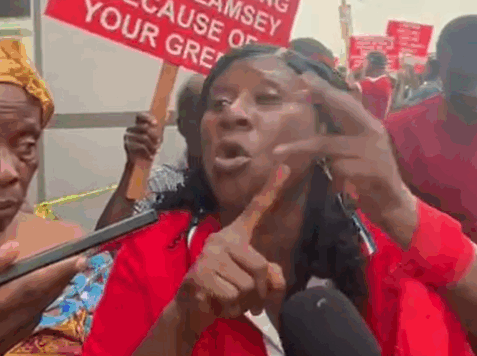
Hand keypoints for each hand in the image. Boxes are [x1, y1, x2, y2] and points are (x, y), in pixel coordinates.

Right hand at [0, 241, 85, 355]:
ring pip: (29, 321)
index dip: (53, 275)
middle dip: (57, 283)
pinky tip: (43, 291)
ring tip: (65, 273)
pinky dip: (34, 310)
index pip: (23, 293)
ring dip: (48, 297)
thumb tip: (15, 250)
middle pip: (32, 308)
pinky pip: (20, 330)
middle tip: (79, 261)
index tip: (77, 259)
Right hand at [123, 113, 160, 165]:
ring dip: (152, 145)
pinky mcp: (127, 144)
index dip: (148, 117)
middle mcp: (130, 129)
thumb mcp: (151, 138)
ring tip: (157, 150)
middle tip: (159, 141)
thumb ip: (156, 129)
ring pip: (144, 137)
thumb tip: (167, 116)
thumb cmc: (145, 148)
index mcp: (136, 124)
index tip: (156, 123)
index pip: (139, 115)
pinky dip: (148, 152)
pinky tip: (151, 157)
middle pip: (145, 127)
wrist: (136, 162)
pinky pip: (140, 146)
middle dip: (154, 134)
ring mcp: (128, 136)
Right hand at [175, 165, 293, 329]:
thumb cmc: (224, 292)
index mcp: (236, 236)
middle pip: (261, 267)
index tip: (286, 166)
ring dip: (243, 303)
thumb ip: (269, 277)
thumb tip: (273, 277)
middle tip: (248, 302)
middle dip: (259, 293)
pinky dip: (229, 309)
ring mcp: (209, 256)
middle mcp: (221, 240)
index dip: (271, 189)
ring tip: (227, 300)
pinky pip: (231, 297)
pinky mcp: (200, 274)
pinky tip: (216, 304)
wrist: (190, 309)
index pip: (255, 210)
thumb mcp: (252, 285)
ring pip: (247, 286)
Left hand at [275, 72, 417, 244]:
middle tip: (301, 82)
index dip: (325, 89)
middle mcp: (373, 132)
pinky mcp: (373, 171)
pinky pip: (338, 168)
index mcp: (369, 125)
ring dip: (302, 147)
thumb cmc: (370, 175)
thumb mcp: (358, 149)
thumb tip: (315, 112)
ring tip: (278, 150)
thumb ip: (342, 133)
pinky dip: (332, 175)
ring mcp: (374, 151)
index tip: (305, 77)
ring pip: (330, 143)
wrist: (394, 203)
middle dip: (322, 95)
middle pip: (343, 109)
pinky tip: (340, 183)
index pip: (346, 102)